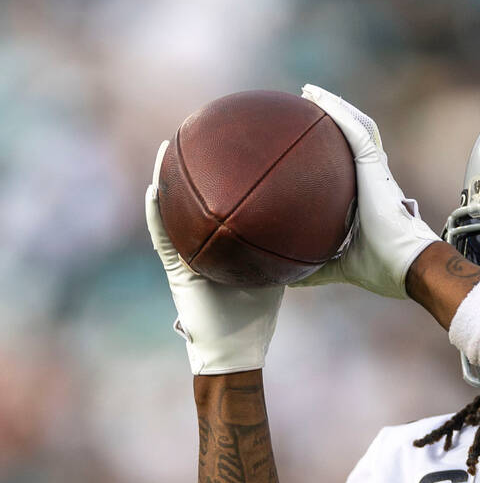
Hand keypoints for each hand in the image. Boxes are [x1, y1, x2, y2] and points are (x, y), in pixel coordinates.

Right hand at [146, 141, 283, 373]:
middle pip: (195, 200)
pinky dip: (156, 214)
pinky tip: (155, 189)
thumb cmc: (258, 318)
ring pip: (171, 210)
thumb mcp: (278, 276)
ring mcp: (185, 255)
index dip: (227, 179)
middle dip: (195, 170)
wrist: (236, 351)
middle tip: (199, 132)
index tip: (237, 148)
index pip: (224, 204)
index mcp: (224, 244)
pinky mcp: (174, 270)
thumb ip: (291, 252)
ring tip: (167, 147)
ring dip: (165, 179)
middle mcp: (201, 244)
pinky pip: (162, 237)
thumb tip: (322, 227)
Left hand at [293, 84, 438, 297]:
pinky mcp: (375, 167)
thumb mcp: (343, 267)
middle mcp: (377, 181)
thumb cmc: (386, 268)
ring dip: (334, 108)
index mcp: (371, 202)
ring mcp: (377, 172)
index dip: (336, 157)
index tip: (314, 149)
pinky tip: (316, 96)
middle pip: (356, 143)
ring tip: (311, 94)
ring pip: (356, 128)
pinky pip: (353, 130)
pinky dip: (336, 111)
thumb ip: (318, 270)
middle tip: (309, 112)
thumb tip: (290, 281)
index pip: (354, 172)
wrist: (411, 266)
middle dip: (335, 124)